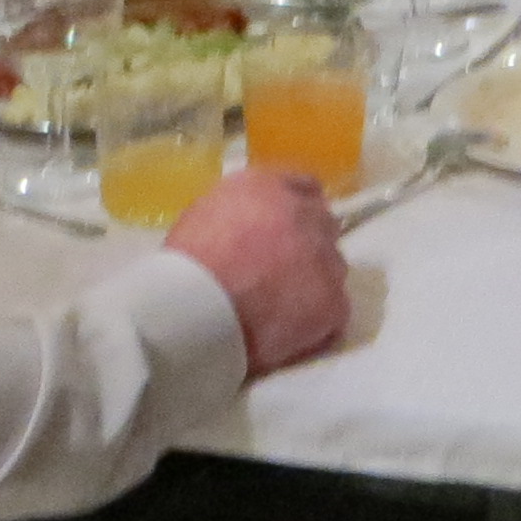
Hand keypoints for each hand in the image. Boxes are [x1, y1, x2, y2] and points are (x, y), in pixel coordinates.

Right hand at [164, 167, 352, 375]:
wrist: (193, 305)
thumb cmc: (186, 262)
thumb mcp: (206, 212)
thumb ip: (242, 207)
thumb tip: (257, 221)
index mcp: (270, 188)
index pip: (303, 186)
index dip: (296, 209)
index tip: (286, 229)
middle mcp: (307, 215)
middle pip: (322, 227)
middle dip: (307, 246)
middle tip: (280, 272)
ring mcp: (326, 260)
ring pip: (332, 270)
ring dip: (314, 283)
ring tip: (281, 308)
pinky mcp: (333, 304)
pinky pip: (334, 315)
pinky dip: (317, 325)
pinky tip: (291, 334)